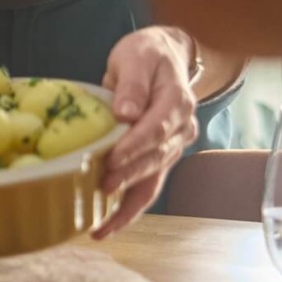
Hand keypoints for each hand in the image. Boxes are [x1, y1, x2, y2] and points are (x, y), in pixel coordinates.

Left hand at [95, 26, 199, 237]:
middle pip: (156, 158)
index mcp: (177, 102)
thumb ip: (132, 84)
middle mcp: (182, 129)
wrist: (164, 55)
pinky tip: (106, 227)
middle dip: (128, 176)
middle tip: (100, 187)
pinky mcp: (161, 158)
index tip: (112, 158)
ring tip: (101, 226)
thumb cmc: (146, 54)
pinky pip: (148, 187)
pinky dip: (129, 209)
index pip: (158, 128)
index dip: (135, 146)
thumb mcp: (135, 56)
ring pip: (153, 180)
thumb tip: (126, 112)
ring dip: (127, 204)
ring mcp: (173, 146)